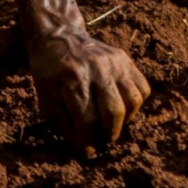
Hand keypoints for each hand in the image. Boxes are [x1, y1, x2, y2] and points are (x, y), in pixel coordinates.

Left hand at [30, 28, 150, 152]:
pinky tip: (120, 107)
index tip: (86, 151)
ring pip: (133, 101)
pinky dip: (134, 104)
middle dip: (108, 134)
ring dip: (124, 121)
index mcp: (72, 78)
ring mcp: (114, 61)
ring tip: (110, 123)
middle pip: (113, 111)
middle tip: (101, 140)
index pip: (87, 120)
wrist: (59, 36)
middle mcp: (96, 68)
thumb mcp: (45, 98)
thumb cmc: (49, 72)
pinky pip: (142, 88)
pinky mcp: (124, 58)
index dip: (88, 141)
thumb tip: (85, 147)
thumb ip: (64, 124)